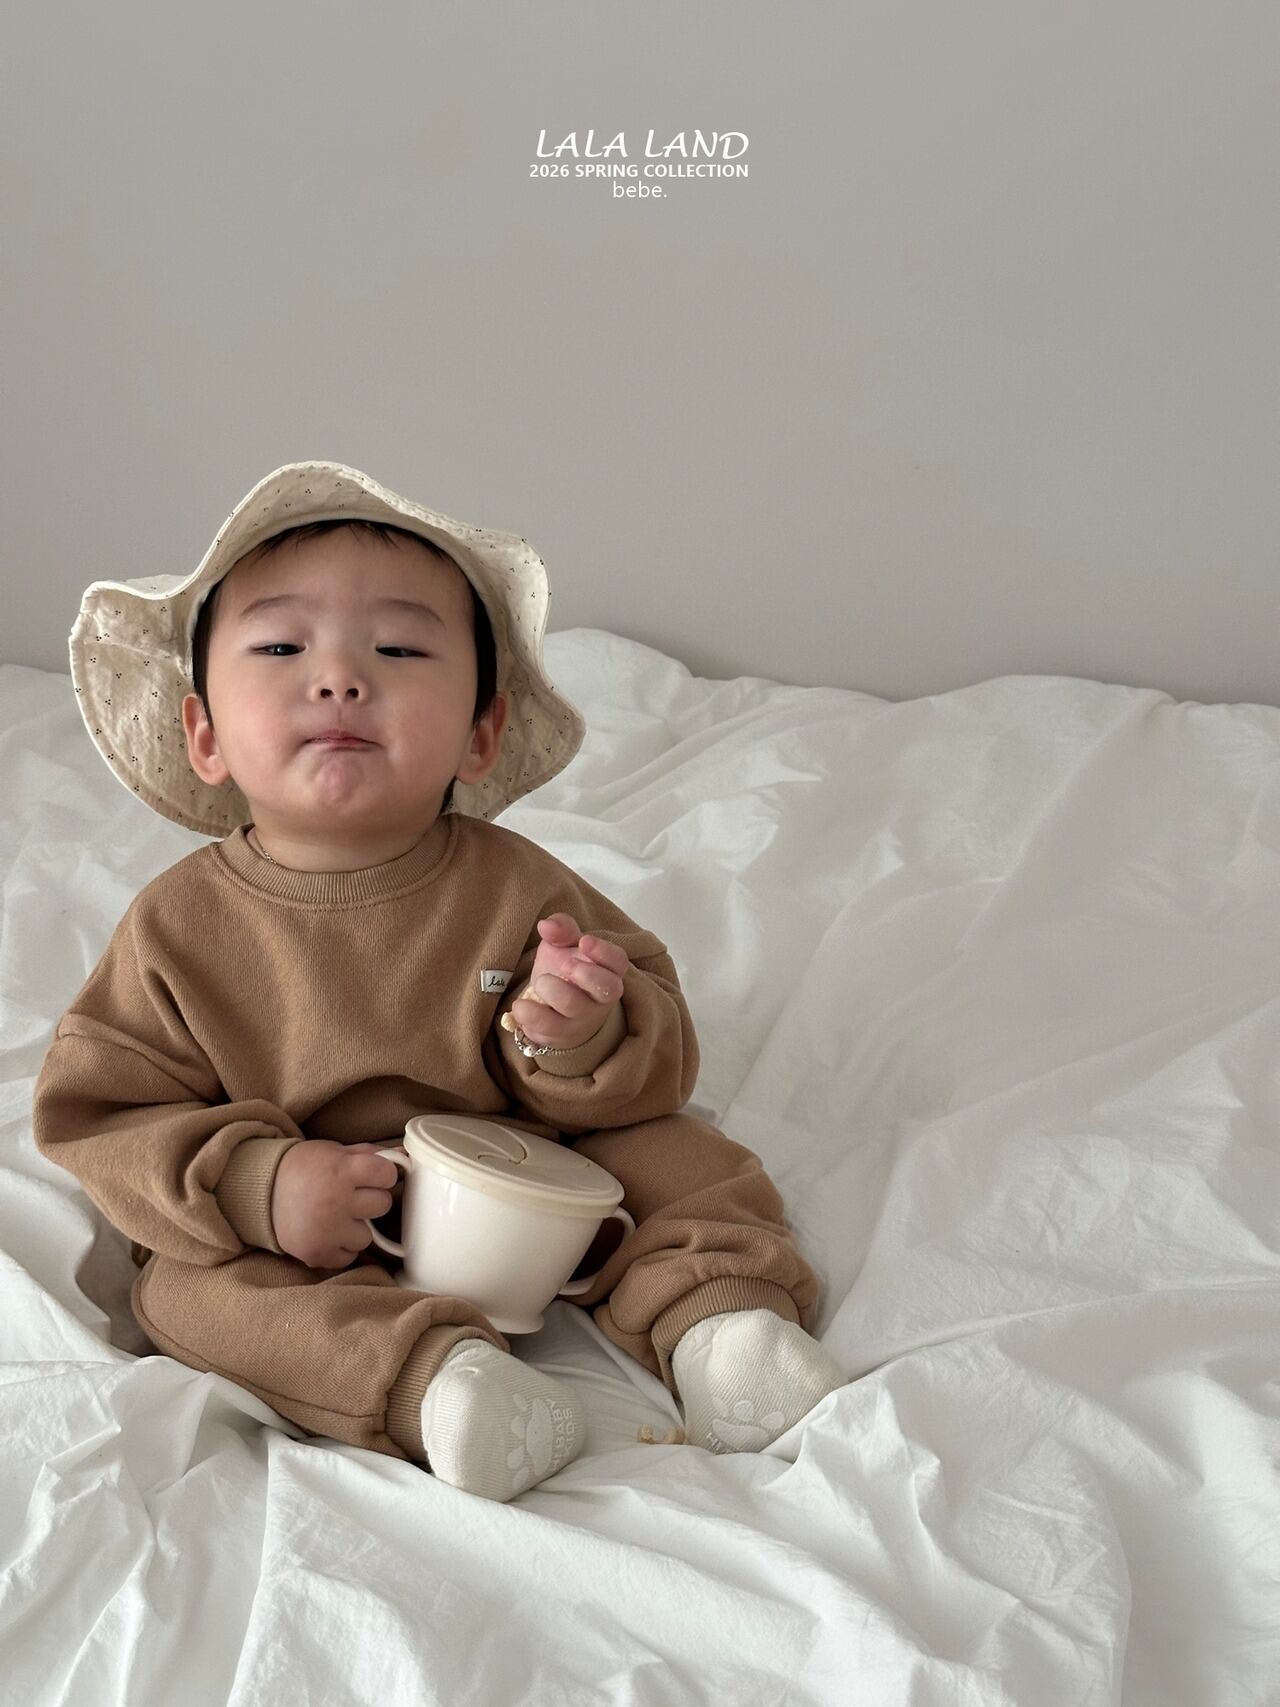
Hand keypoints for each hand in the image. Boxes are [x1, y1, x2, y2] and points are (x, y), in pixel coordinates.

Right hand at [270, 1140, 399, 1270]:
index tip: (371, 1176)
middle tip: (352, 1197)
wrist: (261, 1193)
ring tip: (336, 1218)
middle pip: (382, 1205)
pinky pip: (349, 1257)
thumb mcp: (333, 1151)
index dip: (382, 1175)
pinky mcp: (317, 1253)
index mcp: (340, 1170)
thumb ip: (368, 1154)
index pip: (387, 1174)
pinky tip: (328, 1233)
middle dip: (370, 1201)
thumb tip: (403, 1154)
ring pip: (367, 1236)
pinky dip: (341, 1248)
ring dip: (356, 1228)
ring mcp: (326, 1230)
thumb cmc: (303, 1169)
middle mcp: (336, 1200)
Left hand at [507, 913, 629, 1052]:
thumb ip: (561, 930)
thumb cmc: (564, 972)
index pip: (618, 961)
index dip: (604, 952)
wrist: (554, 1011)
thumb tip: (546, 925)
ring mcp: (583, 1018)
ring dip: (554, 992)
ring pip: (574, 1007)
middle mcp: (601, 997)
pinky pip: (549, 1027)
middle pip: (607, 989)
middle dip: (587, 975)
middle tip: (566, 964)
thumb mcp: (564, 945)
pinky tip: (520, 1006)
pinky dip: (531, 1014)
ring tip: (540, 983)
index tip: (584, 941)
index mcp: (607, 970)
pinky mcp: (562, 1034)